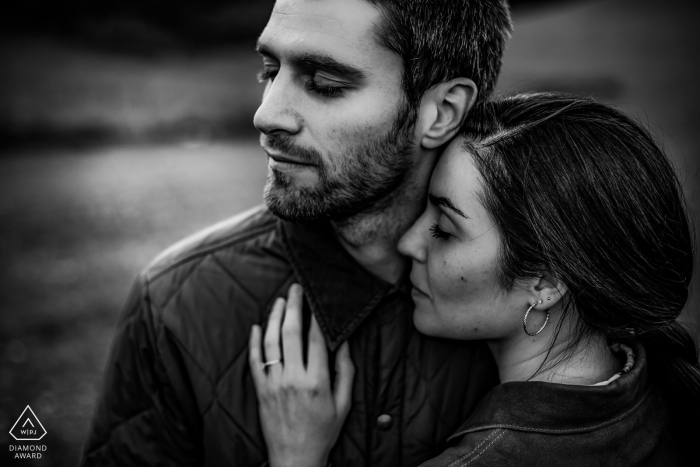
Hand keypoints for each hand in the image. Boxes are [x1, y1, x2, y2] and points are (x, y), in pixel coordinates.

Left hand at [249, 283, 353, 466]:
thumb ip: (345, 372)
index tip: (317, 299)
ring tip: (280, 300)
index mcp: (317, 381)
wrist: (295, 458)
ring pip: (271, 342)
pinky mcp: (260, 391)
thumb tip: (344, 343)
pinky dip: (254, 342)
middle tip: (296, 289)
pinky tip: (257, 326)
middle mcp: (293, 379)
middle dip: (294, 307)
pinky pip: (254, 361)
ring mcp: (274, 384)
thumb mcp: (344, 404)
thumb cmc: (323, 432)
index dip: (317, 316)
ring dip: (275, 317)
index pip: (316, 339)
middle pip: (291, 333)